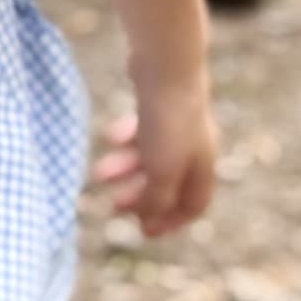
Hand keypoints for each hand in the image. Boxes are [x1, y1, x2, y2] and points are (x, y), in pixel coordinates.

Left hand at [92, 71, 217, 237]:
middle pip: (168, 183)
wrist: (166, 68)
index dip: (171, 222)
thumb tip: (148, 220)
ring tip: (97, 173)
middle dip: (140, 197)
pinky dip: (126, 137)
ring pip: (150, 156)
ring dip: (125, 168)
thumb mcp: (162, 171)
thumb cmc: (168, 123)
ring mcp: (178, 124)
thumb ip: (156, 200)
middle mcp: (195, 147)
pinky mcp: (160, 104)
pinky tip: (111, 135)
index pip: (193, 205)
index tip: (145, 232)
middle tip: (112, 206)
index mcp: (202, 167)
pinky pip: (142, 130)